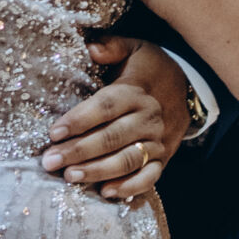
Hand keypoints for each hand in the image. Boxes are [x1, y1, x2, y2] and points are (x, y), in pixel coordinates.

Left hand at [42, 38, 187, 203]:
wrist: (188, 88)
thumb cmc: (149, 68)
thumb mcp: (134, 48)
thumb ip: (111, 46)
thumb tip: (91, 48)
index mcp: (136, 90)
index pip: (106, 106)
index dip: (80, 119)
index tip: (54, 132)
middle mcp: (149, 117)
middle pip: (112, 137)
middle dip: (79, 151)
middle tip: (50, 161)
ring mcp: (158, 141)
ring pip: (127, 160)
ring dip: (97, 171)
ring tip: (69, 177)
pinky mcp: (164, 158)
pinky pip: (149, 177)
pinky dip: (129, 188)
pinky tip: (105, 193)